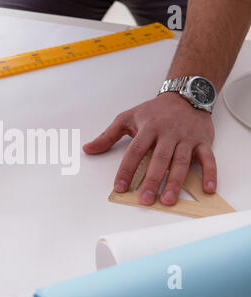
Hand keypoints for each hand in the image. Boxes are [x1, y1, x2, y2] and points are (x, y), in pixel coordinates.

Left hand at [83, 93, 215, 205]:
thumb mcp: (127, 118)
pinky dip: (210, 173)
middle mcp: (168, 134)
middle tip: (145, 199)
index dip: (126, 169)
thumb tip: (88, 149)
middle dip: (152, 180)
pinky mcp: (203, 142)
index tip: (119, 186)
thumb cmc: (154, 111)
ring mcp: (186, 138)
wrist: (185, 96)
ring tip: (168, 200)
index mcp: (148, 128)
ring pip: (181, 161)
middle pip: (159, 159)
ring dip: (175, 181)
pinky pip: (208, 159)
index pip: (135, 151)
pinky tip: (207, 189)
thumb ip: (107, 136)